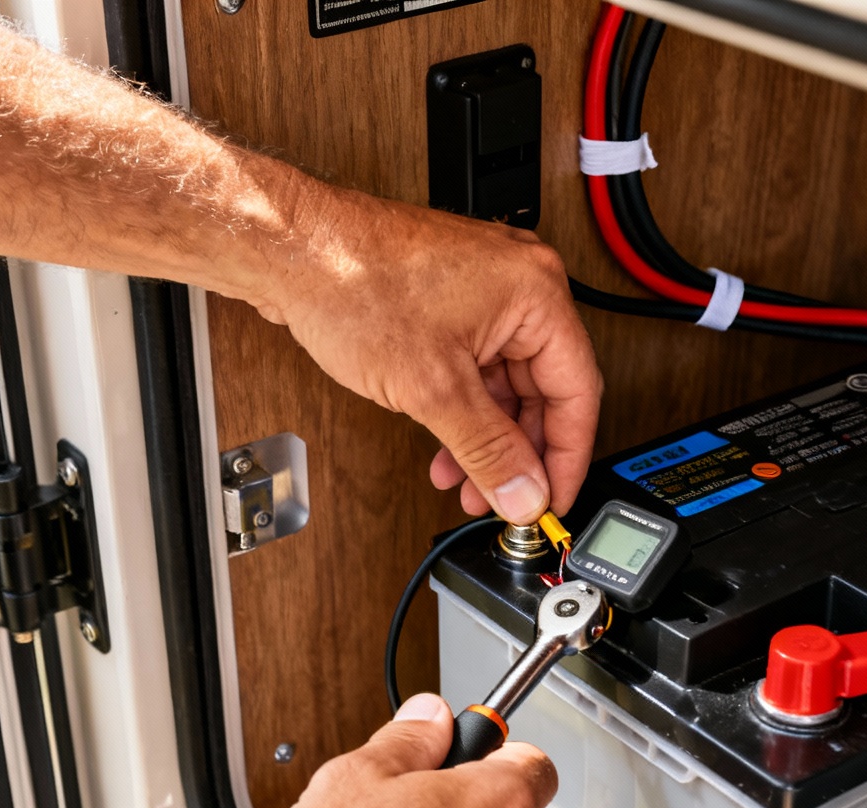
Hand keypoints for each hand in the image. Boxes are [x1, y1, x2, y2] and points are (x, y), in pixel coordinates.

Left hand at [256, 183, 602, 523]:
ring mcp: (482, 291)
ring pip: (504, 384)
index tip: (552, 500)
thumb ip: (487, 450)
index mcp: (535, 292)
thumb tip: (523, 492)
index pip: (577, 392)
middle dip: (518, 453)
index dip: (565, 457)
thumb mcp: (432, 388)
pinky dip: (463, 410)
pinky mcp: (449, 301)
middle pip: (542, 391)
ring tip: (465, 480)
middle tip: (502, 498)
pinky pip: (475, 367)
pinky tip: (445, 445)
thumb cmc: (352, 281)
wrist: (290, 249)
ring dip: (486, 438)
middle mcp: (518, 284)